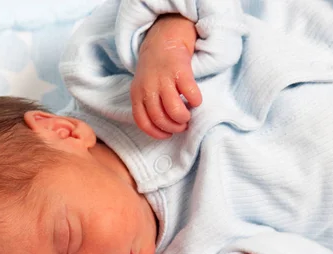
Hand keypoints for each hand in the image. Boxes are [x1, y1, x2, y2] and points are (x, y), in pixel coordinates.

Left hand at [131, 16, 201, 138]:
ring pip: (174, 110)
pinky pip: (190, 94)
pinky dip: (195, 101)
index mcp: (137, 94)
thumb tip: (163, 127)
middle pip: (160, 118)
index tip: (167, 135)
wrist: (164, 39)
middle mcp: (148, 88)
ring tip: (188, 116)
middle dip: (173, 127)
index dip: (156, 132)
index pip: (143, 122)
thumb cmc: (154, 69)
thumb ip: (147, 104)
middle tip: (181, 125)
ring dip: (183, 118)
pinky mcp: (180, 71)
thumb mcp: (142, 87)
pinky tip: (195, 100)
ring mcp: (163, 79)